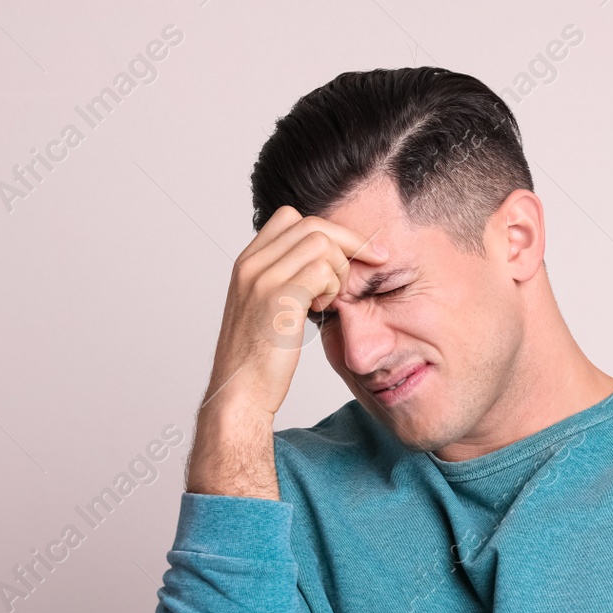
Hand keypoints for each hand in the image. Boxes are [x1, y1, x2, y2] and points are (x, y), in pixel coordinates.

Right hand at [186, 205, 385, 496]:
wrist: (240, 393)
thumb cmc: (258, 360)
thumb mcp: (266, 309)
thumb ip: (285, 281)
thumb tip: (323, 266)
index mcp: (247, 262)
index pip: (292, 219)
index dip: (329, 231)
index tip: (356, 252)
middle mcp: (251, 264)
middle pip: (312, 224)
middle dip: (348, 243)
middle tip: (372, 264)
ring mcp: (262, 278)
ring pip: (321, 243)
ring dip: (339, 270)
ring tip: (330, 301)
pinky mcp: (278, 298)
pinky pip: (322, 270)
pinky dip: (334, 287)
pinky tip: (325, 310)